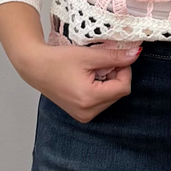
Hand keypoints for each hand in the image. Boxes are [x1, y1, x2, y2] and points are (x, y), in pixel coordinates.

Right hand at [11, 35, 139, 122]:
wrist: (35, 67)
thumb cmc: (56, 60)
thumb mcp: (88, 55)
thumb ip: (114, 57)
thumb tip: (135, 54)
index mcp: (90, 99)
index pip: (123, 87)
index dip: (124, 70)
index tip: (116, 57)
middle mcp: (87, 112)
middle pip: (118, 94)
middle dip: (115, 76)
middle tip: (101, 62)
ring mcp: (83, 115)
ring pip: (111, 98)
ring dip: (108, 83)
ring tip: (92, 71)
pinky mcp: (80, 114)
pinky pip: (100, 102)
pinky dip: (100, 89)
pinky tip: (88, 79)